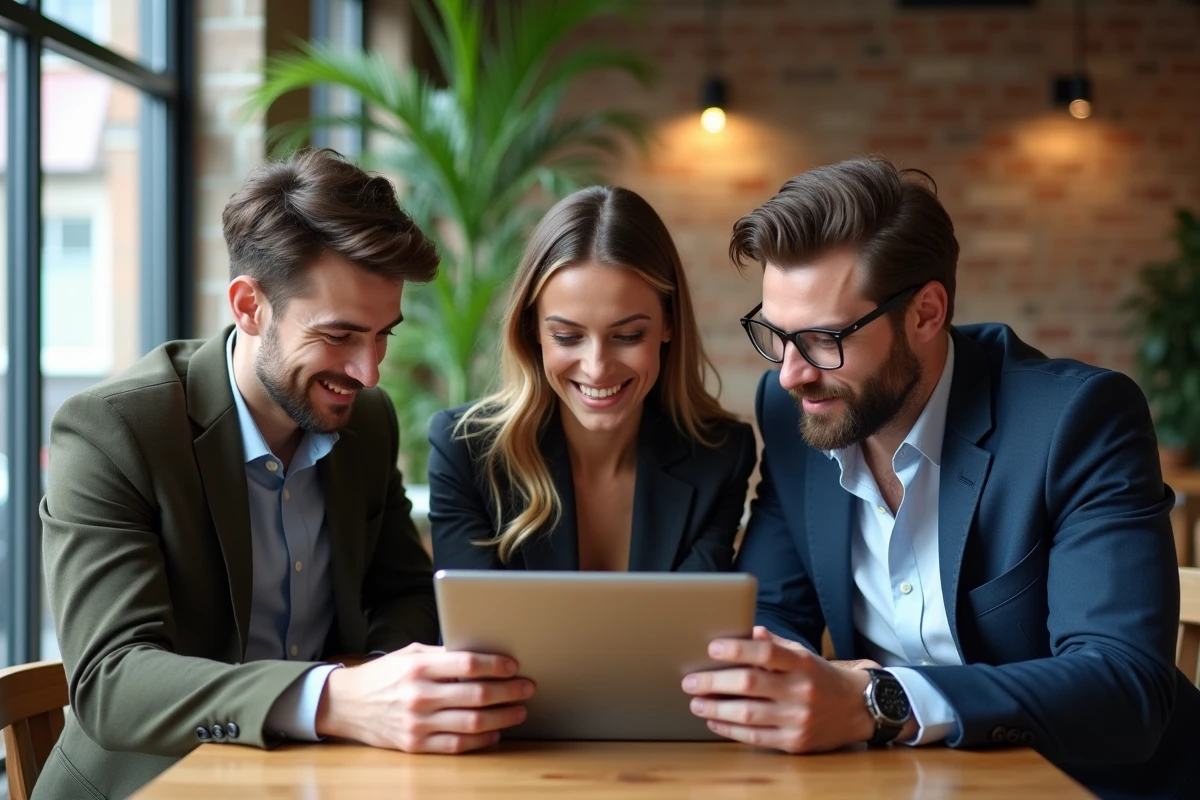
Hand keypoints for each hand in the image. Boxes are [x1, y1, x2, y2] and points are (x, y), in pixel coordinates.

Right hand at [315, 642, 533, 753]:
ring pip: (472, 722)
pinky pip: (456, 745)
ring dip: (502, 717)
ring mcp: (418, 723)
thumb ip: (444, 654)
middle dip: (509, 691)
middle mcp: (419, 696)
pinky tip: (495, 732)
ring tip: (519, 710)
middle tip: (528, 687)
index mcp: (418, 667)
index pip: (467, 664)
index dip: (496, 665)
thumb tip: (483, 653)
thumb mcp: (410, 654)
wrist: (346, 704)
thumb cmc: (384, 675)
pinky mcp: (415, 745)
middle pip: (476, 695)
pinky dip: (481, 740)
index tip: (514, 666)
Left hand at [683, 627, 894, 752]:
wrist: (857, 709)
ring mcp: (799, 719)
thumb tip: (748, 630)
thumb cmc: (820, 677)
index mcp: (803, 664)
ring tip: (695, 702)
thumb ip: (774, 644)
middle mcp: (801, 691)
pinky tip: (713, 720)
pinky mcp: (795, 743)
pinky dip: (729, 729)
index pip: (766, 652)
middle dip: (714, 682)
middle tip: (690, 680)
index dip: (737, 648)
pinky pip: (755, 737)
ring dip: (716, 708)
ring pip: (748, 714)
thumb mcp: (803, 655)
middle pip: (750, 683)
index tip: (711, 648)